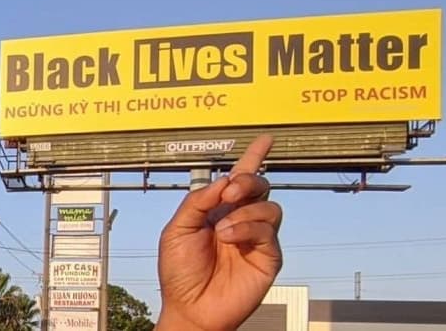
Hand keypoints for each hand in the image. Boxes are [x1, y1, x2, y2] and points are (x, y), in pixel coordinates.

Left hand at [156, 134, 282, 330]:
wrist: (189, 307)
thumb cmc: (179, 272)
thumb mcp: (177, 229)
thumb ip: (197, 202)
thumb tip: (222, 182)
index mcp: (217, 210)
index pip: (238, 179)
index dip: (253, 157)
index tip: (265, 139)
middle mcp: (240, 219)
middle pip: (258, 185)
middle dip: (247, 180)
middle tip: (228, 193)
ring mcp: (255, 238)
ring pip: (268, 206)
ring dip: (244, 211)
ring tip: (222, 230)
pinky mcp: (268, 257)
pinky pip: (268, 231)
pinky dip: (247, 228)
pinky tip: (229, 238)